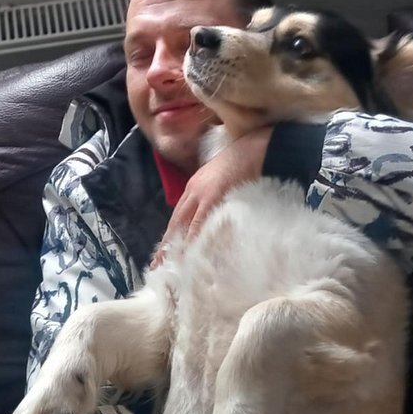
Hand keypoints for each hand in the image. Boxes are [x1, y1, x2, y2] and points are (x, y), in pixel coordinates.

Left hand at [152, 126, 272, 264]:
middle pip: (175, 221)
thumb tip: (217, 216)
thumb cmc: (245, 164)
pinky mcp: (212, 196)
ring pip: (182, 223)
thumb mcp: (224, 181)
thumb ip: (216, 197)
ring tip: (167, 263)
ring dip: (174, 244)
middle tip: (157, 264)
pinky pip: (198, 222)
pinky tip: (187, 251)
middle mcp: (193, 191)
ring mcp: (201, 193)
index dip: (172, 234)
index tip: (165, 250)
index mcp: (195, 187)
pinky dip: (191, 237)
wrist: (255, 149)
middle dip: (165, 243)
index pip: (179, 215)